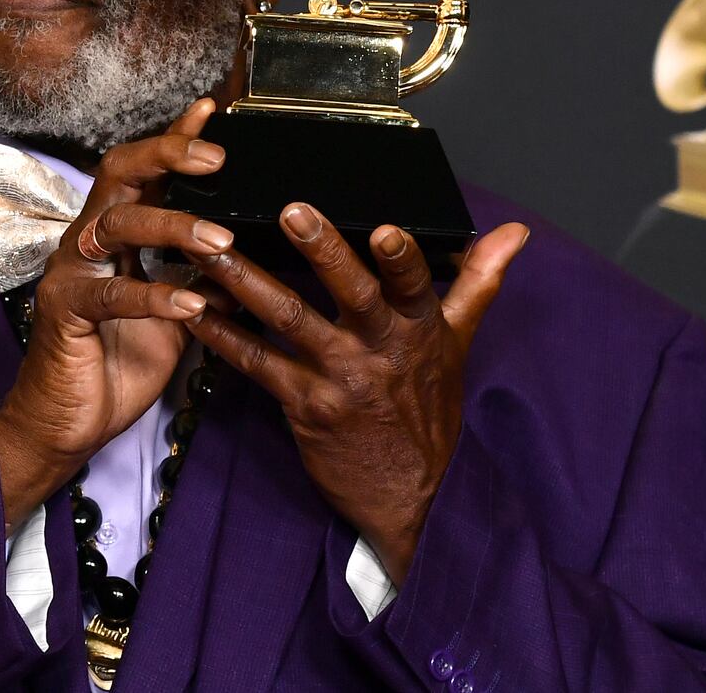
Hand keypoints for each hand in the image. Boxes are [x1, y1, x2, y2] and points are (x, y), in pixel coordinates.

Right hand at [0, 98, 237, 531]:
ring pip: (118, 223)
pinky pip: (110, 292)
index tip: (211, 111)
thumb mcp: (176, 314)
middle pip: (121, 173)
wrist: (68, 426)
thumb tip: (251, 255)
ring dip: (173, 227)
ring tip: (219, 243)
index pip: (145, 173)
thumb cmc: (118, 364)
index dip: (175, 140)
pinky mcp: (64, 310)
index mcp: (117, 236)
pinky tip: (190, 302)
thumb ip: (203, 279)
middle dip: (167, 156)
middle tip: (217, 158)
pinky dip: (153, 294)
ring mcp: (72, 271)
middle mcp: (89, 241)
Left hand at [185, 205, 529, 583]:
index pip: (417, 285)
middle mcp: (381, 350)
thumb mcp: (460, 342)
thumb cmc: (430, 408)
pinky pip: (258, 365)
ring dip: (247, 280)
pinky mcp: (305, 405)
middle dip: (323, 250)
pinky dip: (223, 336)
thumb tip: (513, 231)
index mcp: (419, 328)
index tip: (385, 227)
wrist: (414, 495)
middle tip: (291, 210)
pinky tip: (192, 309)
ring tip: (211, 247)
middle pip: (353, 294)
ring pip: (290, 318)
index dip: (402, 259)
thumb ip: (478, 280)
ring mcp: (340, 378)